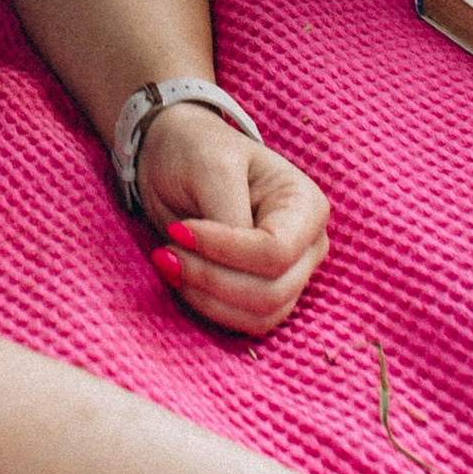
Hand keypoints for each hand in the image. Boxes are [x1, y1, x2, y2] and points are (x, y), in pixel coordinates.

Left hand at [139, 106, 330, 338]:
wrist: (174, 158)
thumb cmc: (197, 151)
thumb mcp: (212, 167)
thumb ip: (227, 216)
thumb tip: (232, 265)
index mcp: (305, 205)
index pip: (276, 252)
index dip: (225, 251)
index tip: (178, 230)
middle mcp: (307, 244)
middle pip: (271, 291)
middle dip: (210, 278)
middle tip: (165, 251)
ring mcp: (291, 273)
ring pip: (261, 316)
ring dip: (206, 297)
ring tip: (168, 261)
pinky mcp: (265, 293)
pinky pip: (246, 323)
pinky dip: (208, 307)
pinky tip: (179, 277)